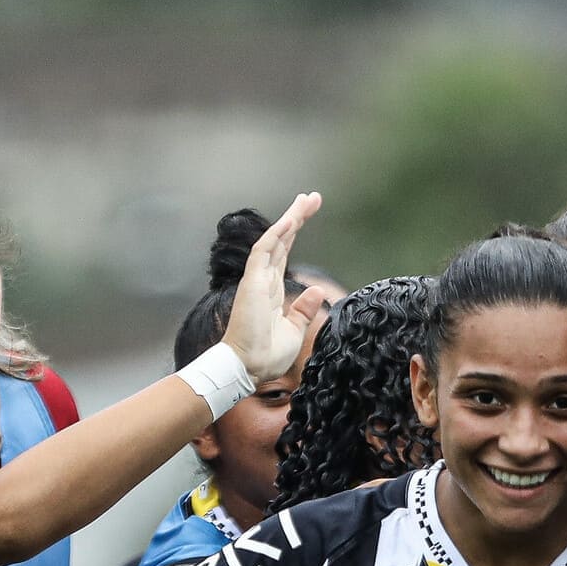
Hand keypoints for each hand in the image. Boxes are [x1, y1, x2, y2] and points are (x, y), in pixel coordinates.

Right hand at [223, 192, 329, 382]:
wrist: (248, 368)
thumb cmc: (266, 355)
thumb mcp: (294, 330)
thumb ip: (304, 310)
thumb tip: (318, 291)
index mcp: (272, 290)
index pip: (285, 253)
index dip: (296, 232)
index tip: (310, 213)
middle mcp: (264, 280)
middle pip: (281, 240)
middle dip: (297, 217)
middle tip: (312, 197)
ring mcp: (257, 279)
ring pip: (274, 239)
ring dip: (290, 218)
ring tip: (306, 199)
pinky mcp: (252, 282)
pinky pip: (263, 252)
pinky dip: (276, 234)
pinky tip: (290, 220)